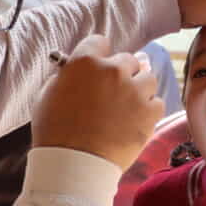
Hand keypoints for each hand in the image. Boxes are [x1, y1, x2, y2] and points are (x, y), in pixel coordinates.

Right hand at [31, 35, 162, 166]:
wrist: (73, 164)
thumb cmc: (55, 131)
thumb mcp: (49, 94)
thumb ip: (67, 74)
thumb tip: (78, 68)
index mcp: (85, 61)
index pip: (100, 42)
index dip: (99, 55)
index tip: (98, 67)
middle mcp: (113, 70)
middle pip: (127, 59)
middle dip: (121, 73)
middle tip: (112, 93)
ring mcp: (134, 90)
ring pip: (147, 78)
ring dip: (139, 89)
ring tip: (126, 107)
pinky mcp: (149, 112)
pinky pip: (156, 102)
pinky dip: (148, 110)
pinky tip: (134, 121)